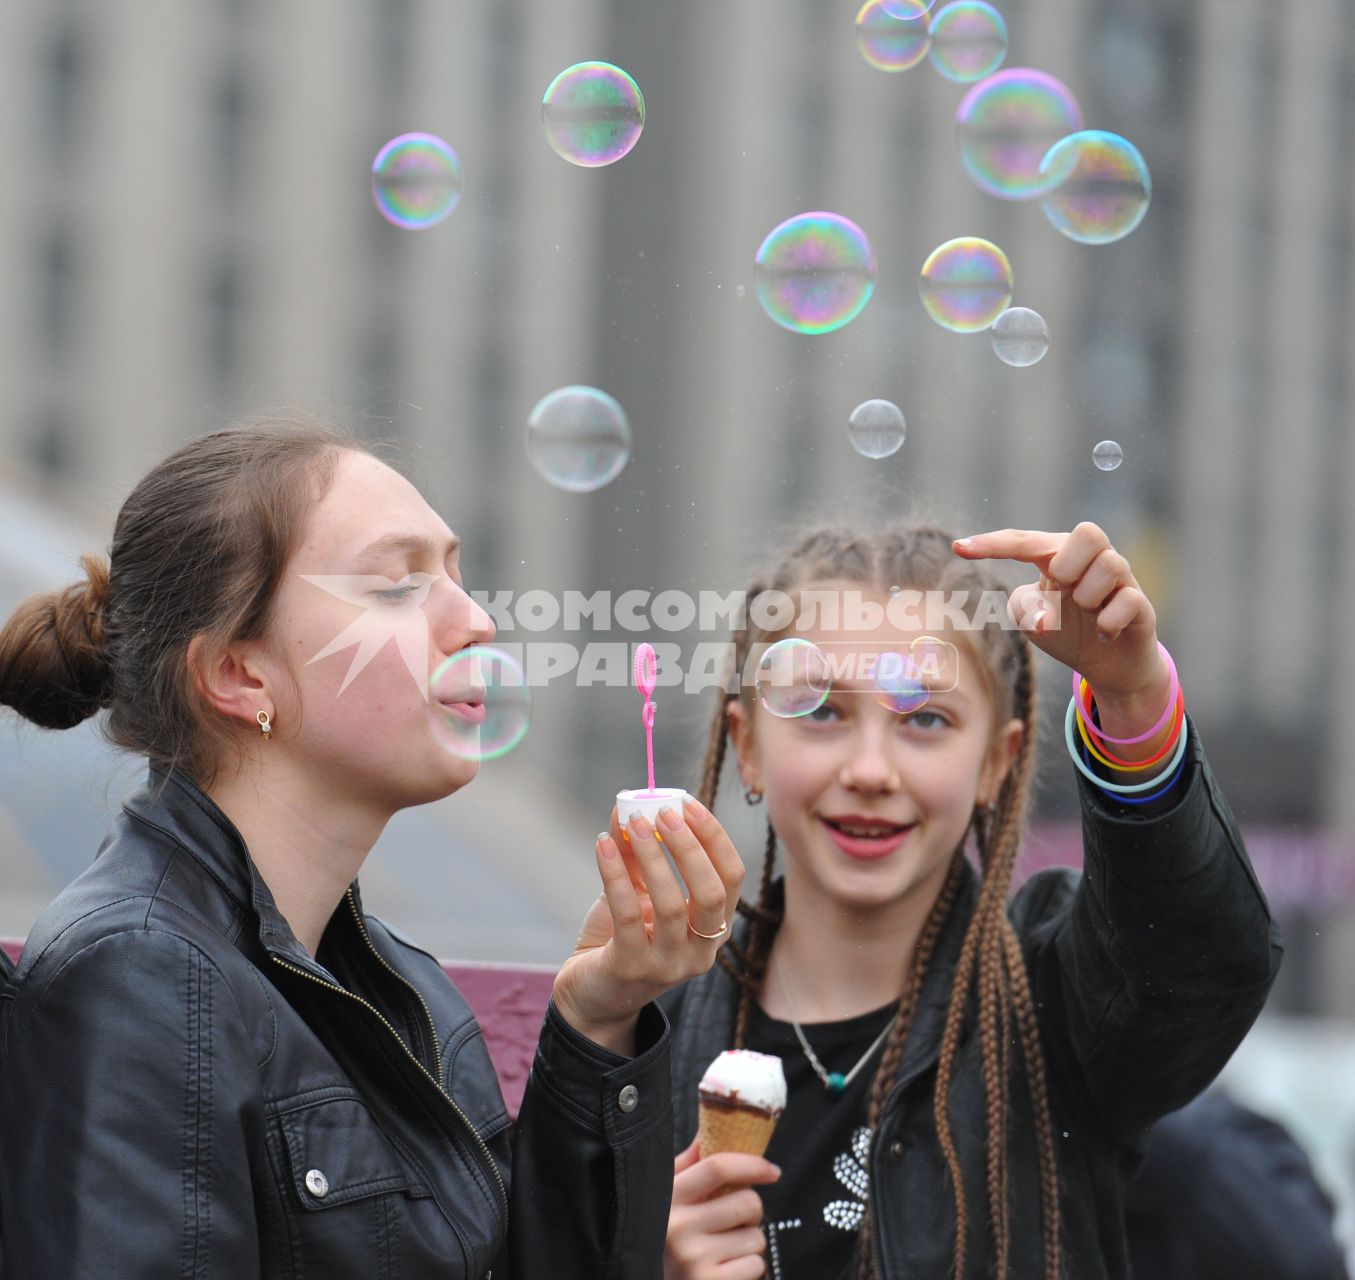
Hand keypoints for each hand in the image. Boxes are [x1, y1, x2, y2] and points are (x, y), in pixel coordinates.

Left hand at [551, 799, 744, 1053]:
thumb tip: (627, 805)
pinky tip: (602, 845)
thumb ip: (636, 853)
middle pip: (711, 891)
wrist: (591, 996)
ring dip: (651, 854)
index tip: (687, 803)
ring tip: (631, 823)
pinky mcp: (632, 969)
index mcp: (714, 929)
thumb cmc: (620, 939)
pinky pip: (628, 914)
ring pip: (671, 902)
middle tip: (663, 812)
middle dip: (689, 845)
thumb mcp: (636, 893)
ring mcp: (669, 965)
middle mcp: (701, 952)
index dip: (713, 836)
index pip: (731, 877)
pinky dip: (615, 873)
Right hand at [666, 1137, 779, 1279]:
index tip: (772, 1171)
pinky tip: (726, 1268)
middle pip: (747, 1202)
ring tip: (725, 1248)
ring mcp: (693, 1259)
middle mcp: (677, 1227)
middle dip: (751, 1212)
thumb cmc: (668, 1237)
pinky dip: (748, 1267)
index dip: (752, 1164)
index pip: (717, 1167)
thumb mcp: (668, 1197)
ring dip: (749, 1241)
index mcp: (668, 1198)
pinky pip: (756, 1265)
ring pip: (756, 1237)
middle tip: (734, 1221)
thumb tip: (709, 1128)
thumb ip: (689, 1164)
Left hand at [952, 522, 1167, 708]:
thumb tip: (1045, 619)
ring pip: (1110, 564)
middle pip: (1088, 532)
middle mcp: (1093, 560)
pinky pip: (1127, 601)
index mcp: (1058, 556)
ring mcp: (1122, 580)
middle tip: (1064, 588)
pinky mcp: (1142, 605)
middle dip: (1068, 564)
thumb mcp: (1031, 620)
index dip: (993, 544)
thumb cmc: (1065, 631)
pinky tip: (1103, 633)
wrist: (1107, 667)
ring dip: (1088, 597)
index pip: (1025, 541)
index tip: (958, 548)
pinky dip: (1108, 622)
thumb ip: (1024, 608)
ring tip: (1087, 613)